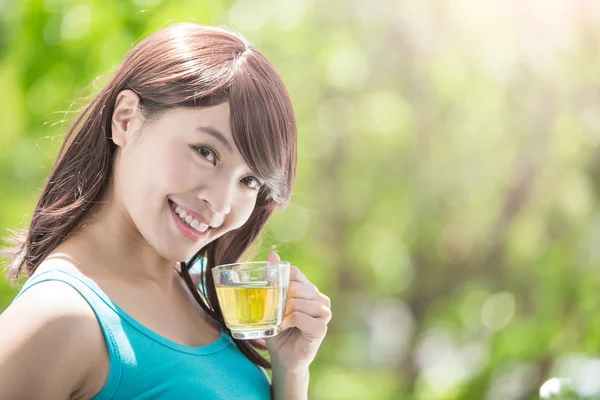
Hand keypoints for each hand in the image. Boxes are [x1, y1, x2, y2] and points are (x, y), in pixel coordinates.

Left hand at [265, 252, 331, 372]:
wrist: (284, 358)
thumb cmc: (279, 330)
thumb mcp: (272, 304)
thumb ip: (273, 280)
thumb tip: (272, 254)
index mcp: (309, 289)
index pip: (294, 272)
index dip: (279, 279)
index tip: (269, 292)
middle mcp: (319, 298)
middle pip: (296, 286)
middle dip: (280, 298)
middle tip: (272, 311)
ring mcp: (323, 313)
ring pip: (298, 301)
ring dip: (283, 312)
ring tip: (278, 321)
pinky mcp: (321, 328)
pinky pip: (301, 317)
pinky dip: (288, 322)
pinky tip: (283, 327)